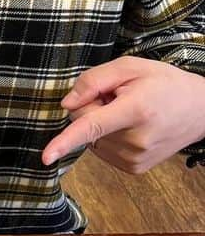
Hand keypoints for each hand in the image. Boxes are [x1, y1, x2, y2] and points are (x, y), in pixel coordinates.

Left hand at [41, 56, 204, 173]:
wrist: (200, 110)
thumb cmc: (164, 83)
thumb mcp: (130, 67)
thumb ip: (94, 80)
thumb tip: (67, 103)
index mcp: (135, 111)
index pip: (92, 126)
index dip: (65, 141)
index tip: (45, 156)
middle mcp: (135, 140)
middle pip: (85, 124)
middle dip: (92, 107)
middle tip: (119, 97)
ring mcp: (135, 158)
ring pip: (92, 138)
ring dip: (102, 123)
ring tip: (130, 112)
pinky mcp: (134, 168)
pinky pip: (102, 149)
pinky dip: (109, 136)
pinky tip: (131, 127)